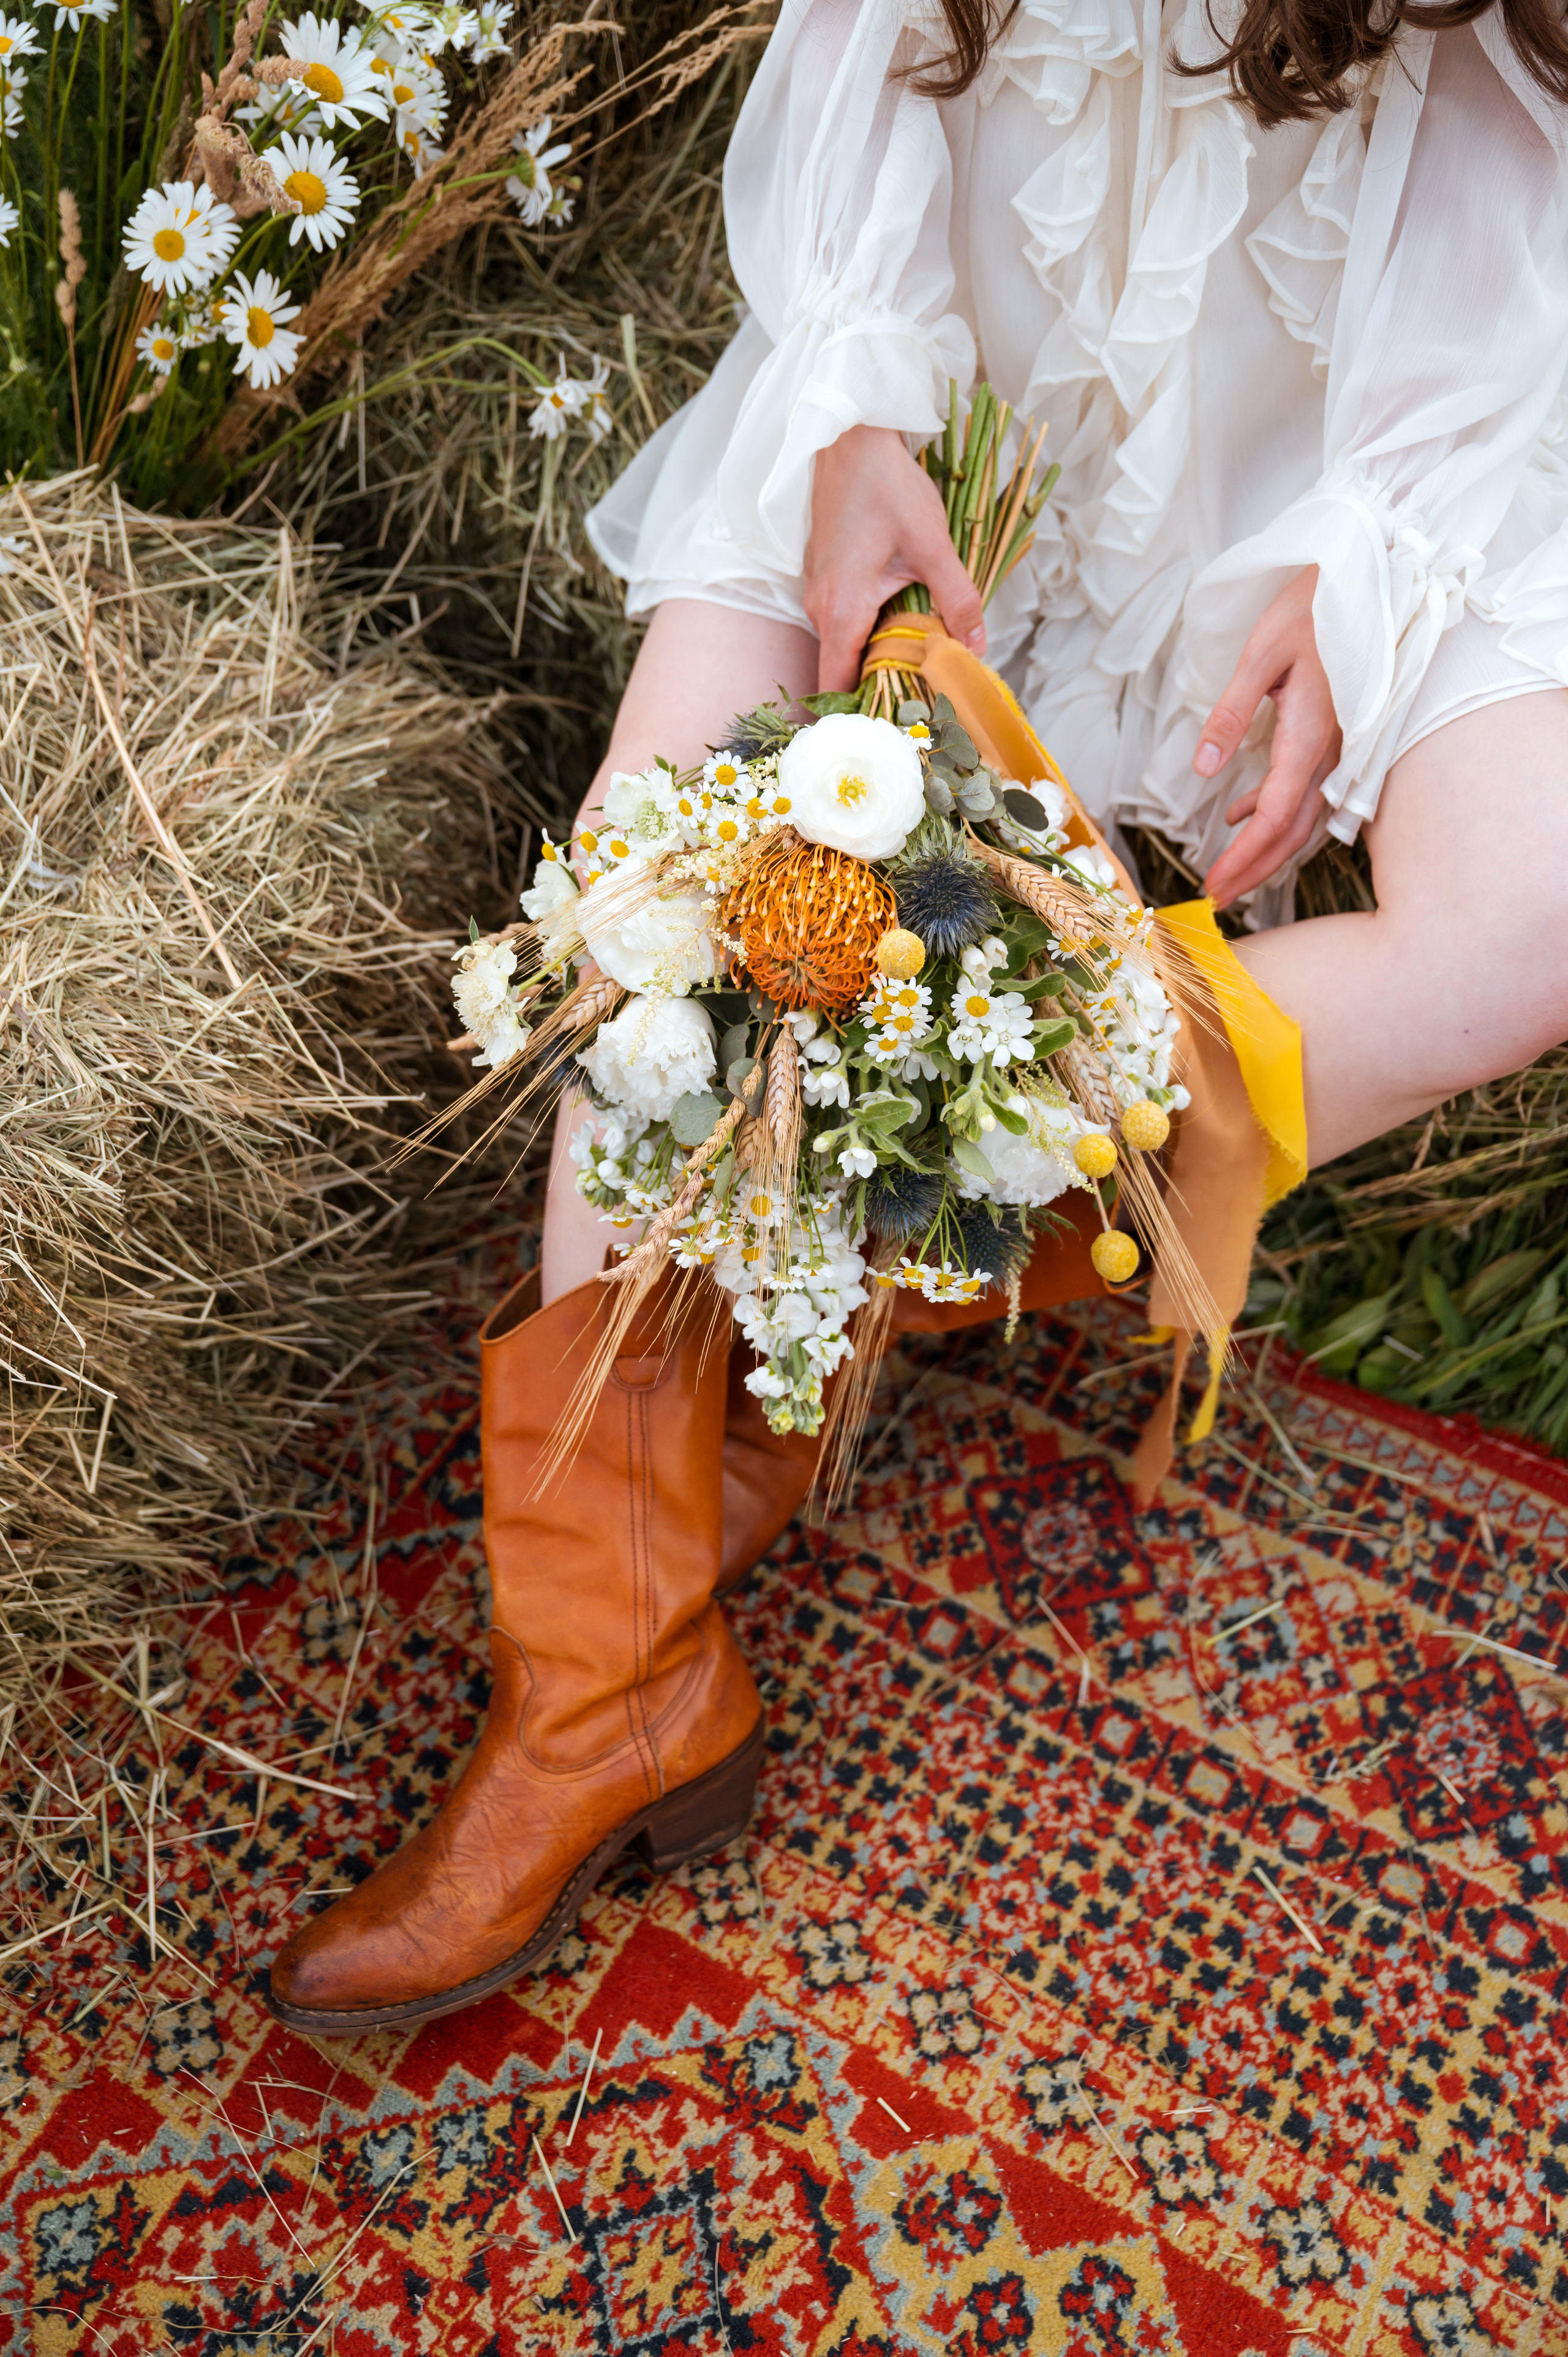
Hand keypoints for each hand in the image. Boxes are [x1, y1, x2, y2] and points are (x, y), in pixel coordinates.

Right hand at [804, 424, 986, 692]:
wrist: (849, 438)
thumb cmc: (887, 486)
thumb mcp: (932, 544)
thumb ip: (957, 598)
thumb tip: (979, 646)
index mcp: (841, 610)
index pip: (835, 687)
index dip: (857, 716)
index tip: (886, 735)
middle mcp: (819, 609)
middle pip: (842, 671)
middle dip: (877, 690)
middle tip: (920, 705)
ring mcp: (816, 592)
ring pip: (844, 646)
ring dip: (876, 658)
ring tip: (917, 670)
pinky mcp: (822, 577)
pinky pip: (842, 622)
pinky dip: (867, 633)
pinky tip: (900, 628)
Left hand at [1197, 566, 1341, 908]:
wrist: (1364, 582)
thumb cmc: (1310, 611)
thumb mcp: (1259, 655)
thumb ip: (1230, 714)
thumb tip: (1204, 771)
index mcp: (1307, 734)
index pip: (1275, 816)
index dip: (1245, 858)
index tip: (1216, 887)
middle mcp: (1328, 750)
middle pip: (1291, 830)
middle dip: (1255, 870)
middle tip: (1219, 900)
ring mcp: (1335, 747)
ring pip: (1302, 816)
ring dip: (1265, 849)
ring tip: (1229, 873)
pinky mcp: (1332, 736)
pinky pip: (1304, 789)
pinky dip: (1272, 810)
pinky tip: (1240, 815)